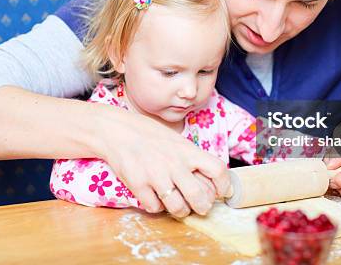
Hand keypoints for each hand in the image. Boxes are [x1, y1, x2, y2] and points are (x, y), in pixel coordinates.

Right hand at [95, 106, 229, 217]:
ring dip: (181, 210)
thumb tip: (209, 179)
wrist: (116, 131)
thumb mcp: (176, 140)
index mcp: (187, 150)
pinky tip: (155, 197)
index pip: (217, 169)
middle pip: (199, 197)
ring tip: (178, 205)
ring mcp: (156, 175)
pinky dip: (157, 206)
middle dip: (203, 207)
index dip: (224, 185)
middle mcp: (174, 163)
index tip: (221, 192)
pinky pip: (155, 207)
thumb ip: (191, 158)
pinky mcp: (138, 184)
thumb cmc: (149, 135)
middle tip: (200, 207)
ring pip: (178, 207)